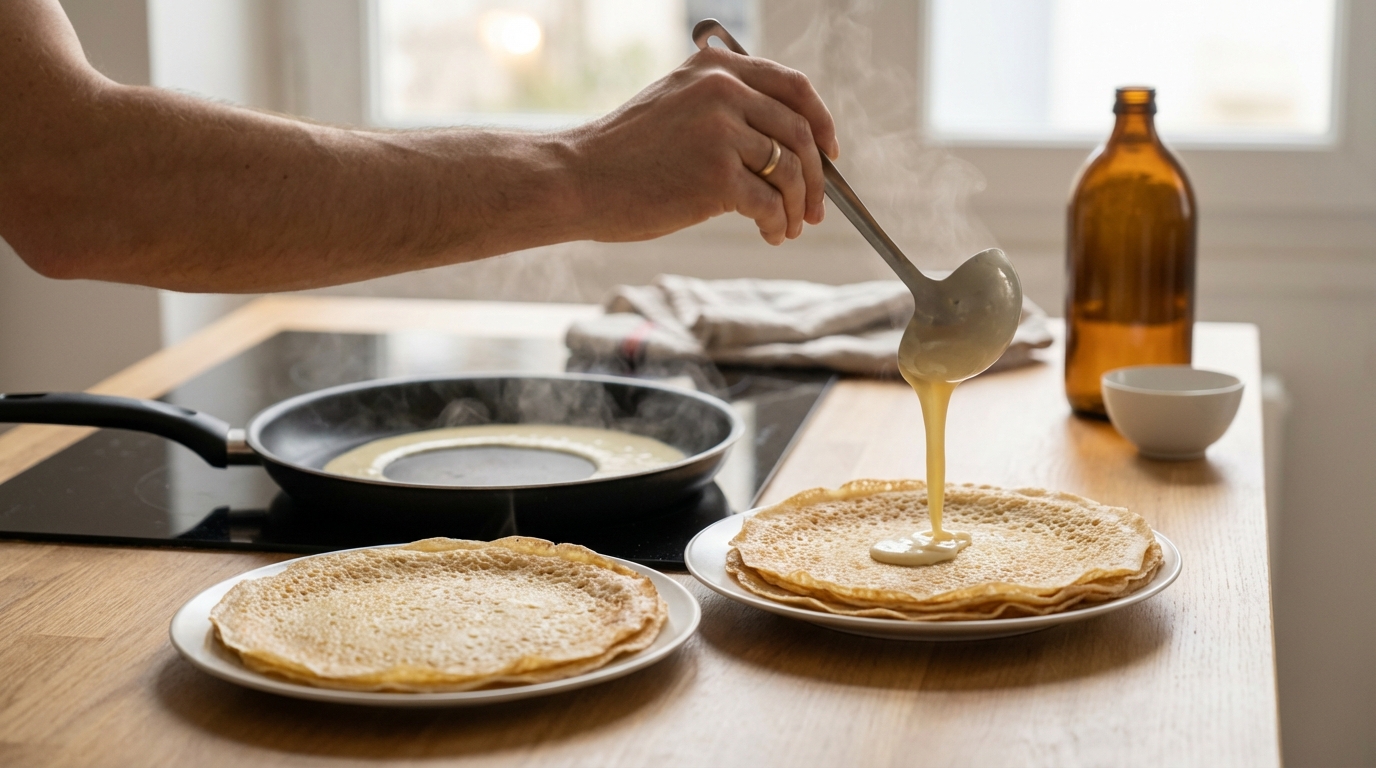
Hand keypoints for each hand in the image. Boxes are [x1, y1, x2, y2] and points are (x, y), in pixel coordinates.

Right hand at [563, 46, 839, 245]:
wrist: (577, 179)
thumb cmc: (624, 153)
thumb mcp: (676, 105)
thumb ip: (725, 107)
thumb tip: (787, 144)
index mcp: (716, 68)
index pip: (794, 87)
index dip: (823, 122)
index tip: (830, 152)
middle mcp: (723, 90)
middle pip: (800, 132)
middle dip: (815, 176)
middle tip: (815, 208)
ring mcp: (721, 132)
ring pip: (789, 170)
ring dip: (797, 205)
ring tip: (789, 227)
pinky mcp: (717, 177)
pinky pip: (769, 203)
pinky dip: (777, 223)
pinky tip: (770, 235)